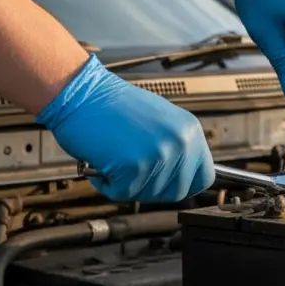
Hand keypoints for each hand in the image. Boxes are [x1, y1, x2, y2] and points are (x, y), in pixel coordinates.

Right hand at [38, 54, 214, 202]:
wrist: (80, 91)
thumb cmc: (111, 106)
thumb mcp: (159, 121)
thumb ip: (175, 146)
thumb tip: (184, 174)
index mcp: (190, 130)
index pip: (204, 176)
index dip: (184, 185)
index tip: (167, 184)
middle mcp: (180, 143)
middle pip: (178, 192)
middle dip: (152, 188)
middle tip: (130, 172)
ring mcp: (159, 155)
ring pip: (148, 194)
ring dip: (126, 184)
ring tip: (113, 157)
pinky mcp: (133, 166)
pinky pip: (122, 193)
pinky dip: (106, 184)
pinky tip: (101, 161)